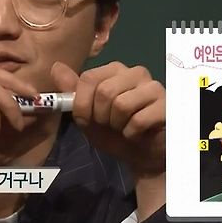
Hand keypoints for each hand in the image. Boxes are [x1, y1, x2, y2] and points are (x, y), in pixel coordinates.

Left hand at [51, 61, 165, 175]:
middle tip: (110, 125)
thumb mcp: (86, 115)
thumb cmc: (114, 132)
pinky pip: (139, 119)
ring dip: (117, 126)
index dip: (82, 104)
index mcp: (114, 70)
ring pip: (121, 104)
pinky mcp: (167, 105)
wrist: (141, 156)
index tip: (88, 119)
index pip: (88, 78)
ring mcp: (153, 87)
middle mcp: (135, 72)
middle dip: (101, 117)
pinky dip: (132, 133)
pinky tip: (138, 134)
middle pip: (104, 91)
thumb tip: (55, 66)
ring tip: (124, 128)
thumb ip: (71, 92)